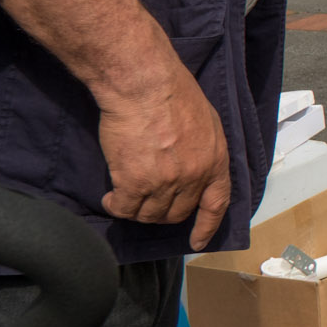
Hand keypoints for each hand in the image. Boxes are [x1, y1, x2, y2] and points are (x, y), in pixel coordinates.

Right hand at [97, 70, 230, 249]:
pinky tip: (110, 198)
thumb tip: (194, 163)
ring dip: (137, 211)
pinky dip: (115, 207)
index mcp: (215, 161)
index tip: (197, 241)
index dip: (206, 226)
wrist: (145, 85)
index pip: (216, 205)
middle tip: (145, 202)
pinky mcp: (135, 182)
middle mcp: (194, 177)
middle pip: (177, 213)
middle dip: (161, 213)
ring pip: (150, 215)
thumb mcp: (206, 121)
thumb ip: (203, 148)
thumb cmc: (173, 92)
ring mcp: (166, 182)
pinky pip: (124, 208)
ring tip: (125, 199)